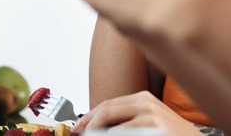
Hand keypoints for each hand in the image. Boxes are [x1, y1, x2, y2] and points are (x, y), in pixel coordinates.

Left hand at [71, 91, 208, 134]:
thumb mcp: (150, 122)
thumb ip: (127, 120)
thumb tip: (98, 128)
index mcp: (144, 98)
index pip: (107, 104)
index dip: (88, 117)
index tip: (77, 129)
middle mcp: (146, 102)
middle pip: (105, 111)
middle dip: (88, 125)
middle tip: (78, 135)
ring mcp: (150, 115)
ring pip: (110, 125)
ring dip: (98, 135)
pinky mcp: (153, 128)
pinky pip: (122, 135)